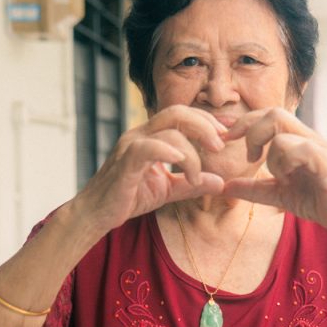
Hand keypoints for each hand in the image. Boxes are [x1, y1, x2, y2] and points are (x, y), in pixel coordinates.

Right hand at [73, 105, 226, 231]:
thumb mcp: (168, 190)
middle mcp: (140, 134)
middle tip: (220, 145)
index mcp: (151, 136)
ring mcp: (131, 145)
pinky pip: (146, 148)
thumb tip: (221, 183)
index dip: (208, 119)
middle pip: (178, 112)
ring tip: (195, 176)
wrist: (96, 215)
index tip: (230, 129)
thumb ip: (193, 184)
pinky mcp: (124, 163)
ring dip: (190, 154)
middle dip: (204, 125)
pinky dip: (166, 151)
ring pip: (168, 131)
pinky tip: (180, 162)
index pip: (183, 115)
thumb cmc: (128, 198)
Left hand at [221, 108, 326, 236]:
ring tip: (277, 175)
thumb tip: (224, 187)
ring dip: (269, 152)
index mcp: (297, 140)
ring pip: (281, 127)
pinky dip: (285, 162)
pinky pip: (297, 148)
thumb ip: (254, 189)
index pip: (267, 115)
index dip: (243, 122)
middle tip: (248, 157)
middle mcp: (308, 137)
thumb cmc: (320, 202)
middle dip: (250, 130)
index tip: (224, 136)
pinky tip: (288, 179)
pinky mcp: (324, 160)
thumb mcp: (279, 195)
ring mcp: (318, 146)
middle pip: (273, 112)